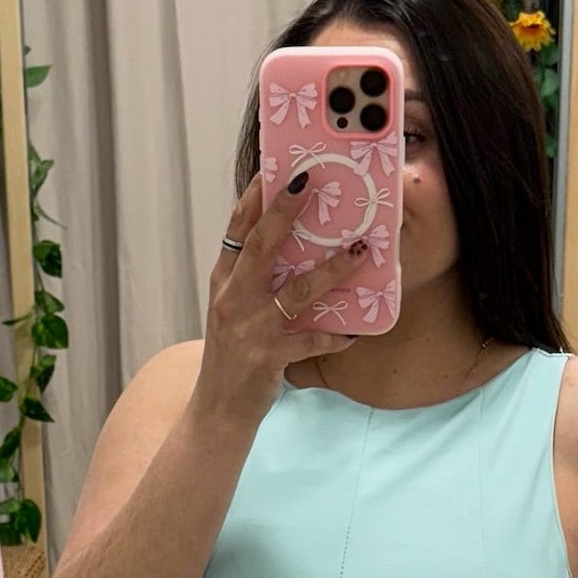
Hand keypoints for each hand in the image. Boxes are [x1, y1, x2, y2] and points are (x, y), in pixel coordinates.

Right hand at [194, 172, 369, 426]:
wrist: (218, 409)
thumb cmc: (233, 356)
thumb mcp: (232, 310)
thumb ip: (252, 278)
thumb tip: (287, 244)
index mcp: (224, 281)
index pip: (237, 229)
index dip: (255, 197)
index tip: (275, 167)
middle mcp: (233, 299)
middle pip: (260, 245)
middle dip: (284, 212)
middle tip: (310, 183)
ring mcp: (250, 328)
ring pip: (295, 291)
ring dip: (331, 270)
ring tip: (359, 253)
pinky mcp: (267, 357)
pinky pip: (309, 342)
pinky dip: (334, 337)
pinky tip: (354, 334)